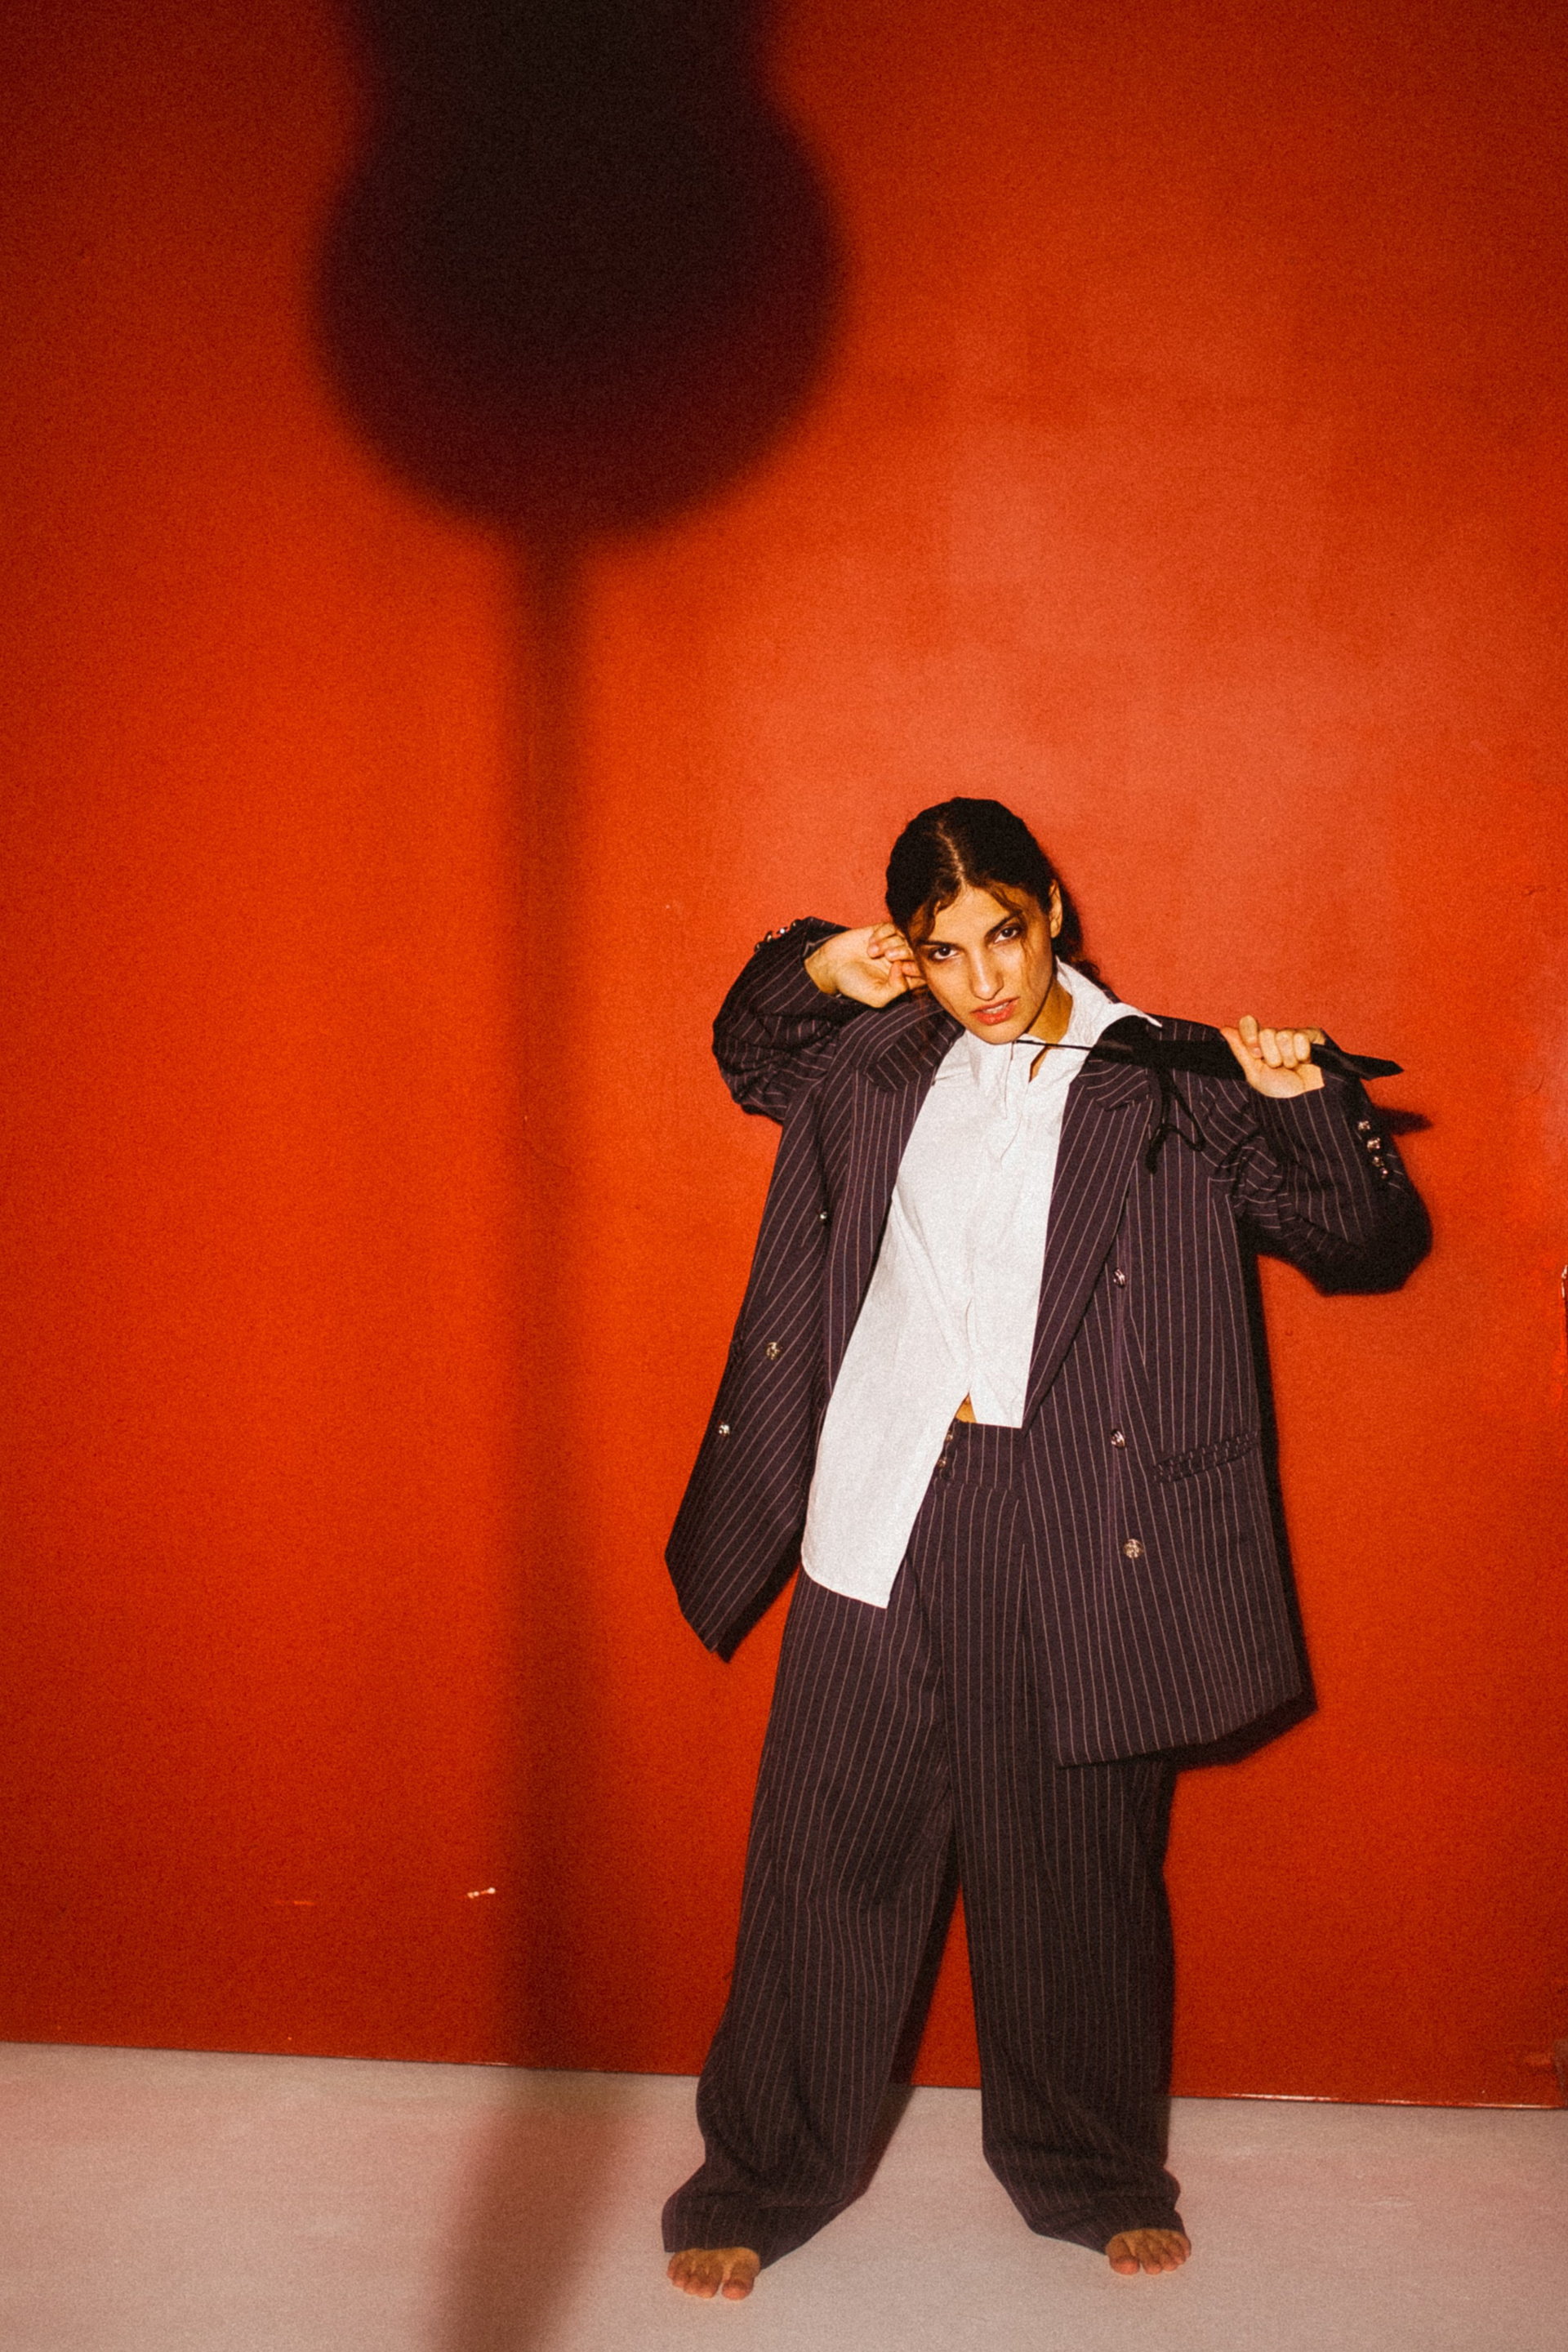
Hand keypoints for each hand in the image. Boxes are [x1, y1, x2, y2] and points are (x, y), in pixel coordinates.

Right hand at [805, 923, 925, 1005]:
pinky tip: (870, 943)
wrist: (829, 966)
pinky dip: (883, 933)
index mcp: (905, 979)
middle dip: (905, 951)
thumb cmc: (852, 984)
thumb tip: (905, 968)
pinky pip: (893, 925)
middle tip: (888, 957)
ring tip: (872, 952)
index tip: (900, 968)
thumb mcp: (876, 997)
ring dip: (890, 942)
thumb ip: (897, 989)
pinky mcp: (882, 931)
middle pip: (918, 950)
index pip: (925, 970)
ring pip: (906, 936)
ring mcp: (893, 944)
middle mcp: (901, 961)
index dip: (918, 966)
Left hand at [1220, 1014, 1326, 1096]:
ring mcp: (1293, 1035)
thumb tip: (1224, 1029)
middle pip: (1266, 1032)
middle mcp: (1275, 1036)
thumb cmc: (1280, 1092)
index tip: (1256, 1054)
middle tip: (1279, 1067)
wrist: (1306, 1102)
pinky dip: (1302, 1054)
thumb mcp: (1255, 1074)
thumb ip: (1241, 1050)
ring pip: (1283, 1035)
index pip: (1247, 1023)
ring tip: (1293, 1067)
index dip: (1250, 1036)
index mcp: (1259, 1043)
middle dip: (1272, 1055)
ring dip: (1288, 1058)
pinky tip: (1306, 1062)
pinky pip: (1301, 1037)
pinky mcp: (1312, 1035)